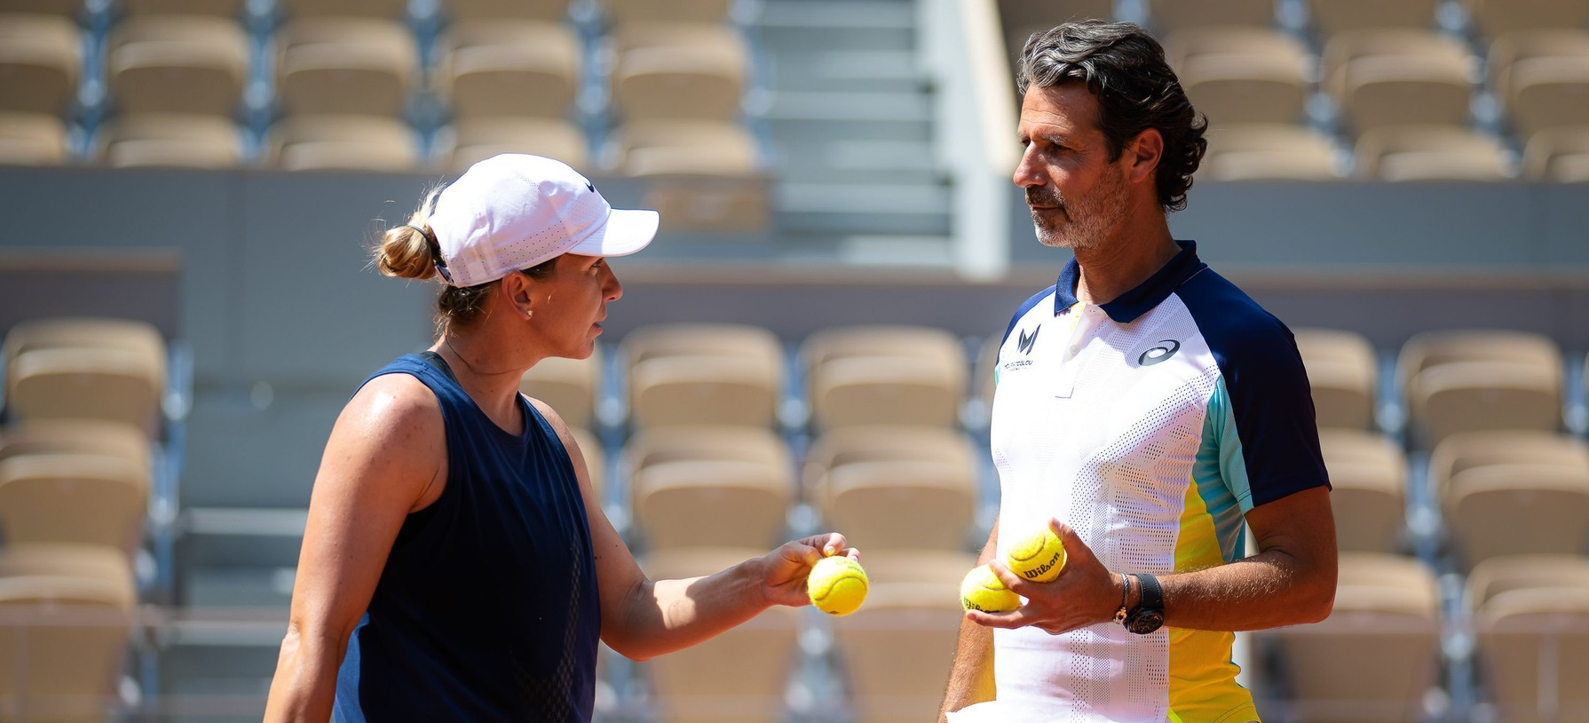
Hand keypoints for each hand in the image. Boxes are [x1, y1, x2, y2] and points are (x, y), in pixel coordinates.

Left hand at [757, 532, 857, 607]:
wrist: (767, 583)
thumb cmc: (778, 561)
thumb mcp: (789, 551)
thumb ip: (806, 553)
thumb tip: (822, 561)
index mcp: (821, 545)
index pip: (836, 540)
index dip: (837, 543)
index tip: (829, 551)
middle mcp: (829, 560)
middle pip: (849, 556)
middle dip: (854, 558)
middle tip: (852, 562)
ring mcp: (828, 576)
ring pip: (846, 576)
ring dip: (853, 578)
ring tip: (852, 581)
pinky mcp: (825, 593)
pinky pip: (835, 595)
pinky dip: (840, 596)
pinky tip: (840, 600)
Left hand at [965, 519, 1120, 634]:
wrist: (1113, 603)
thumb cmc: (1097, 576)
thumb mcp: (1084, 555)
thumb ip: (1067, 537)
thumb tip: (1049, 518)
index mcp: (1052, 598)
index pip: (1019, 588)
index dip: (1002, 575)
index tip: (992, 563)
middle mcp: (1048, 616)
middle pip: (1011, 622)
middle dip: (988, 620)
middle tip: (968, 612)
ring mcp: (1050, 625)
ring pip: (1020, 622)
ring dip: (1002, 616)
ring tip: (981, 611)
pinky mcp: (1053, 629)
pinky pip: (1033, 620)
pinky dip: (1021, 612)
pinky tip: (1013, 602)